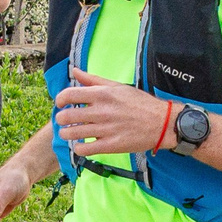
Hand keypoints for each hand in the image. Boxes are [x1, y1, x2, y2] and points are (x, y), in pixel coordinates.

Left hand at [53, 69, 176, 156]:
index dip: (59, 100)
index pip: (69, 95)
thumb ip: (93, 80)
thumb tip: (75, 71)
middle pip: (66, 116)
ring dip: (66, 134)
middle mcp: (101, 111)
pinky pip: (84, 149)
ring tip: (70, 133)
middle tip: (65, 121)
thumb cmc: (139, 103)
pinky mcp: (110, 146)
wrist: (162, 122)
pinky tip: (82, 144)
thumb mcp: (117, 86)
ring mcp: (105, 129)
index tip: (61, 104)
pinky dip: (78, 148)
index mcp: (102, 94)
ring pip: (72, 134)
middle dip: (61, 119)